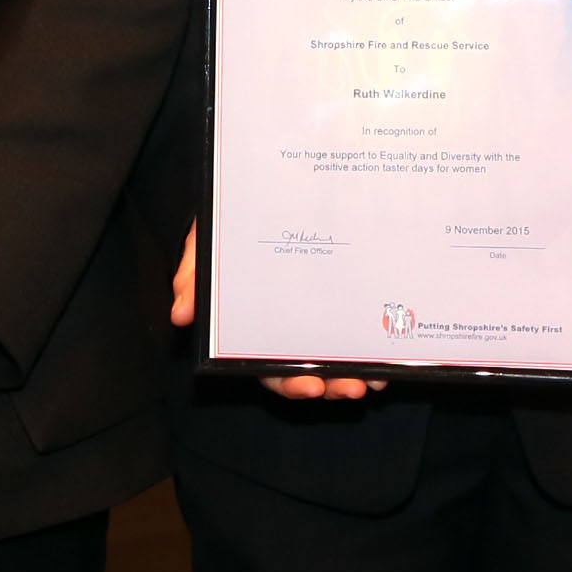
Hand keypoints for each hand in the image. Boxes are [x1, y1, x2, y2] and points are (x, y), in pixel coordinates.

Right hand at [170, 221, 382, 397]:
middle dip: (332, 385)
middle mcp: (290, 324)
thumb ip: (192, 275)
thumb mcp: (207, 242)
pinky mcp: (343, 295)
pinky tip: (390, 350)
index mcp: (257, 323)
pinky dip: (375, 343)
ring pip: (339, 356)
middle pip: (310, 371)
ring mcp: (320, 311)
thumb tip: (180, 314)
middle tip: (353, 387)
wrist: (262, 184)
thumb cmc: (231, 220)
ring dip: (358, 371)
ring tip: (375, 377)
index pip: (270, 365)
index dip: (289, 382)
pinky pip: (361, 327)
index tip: (310, 387)